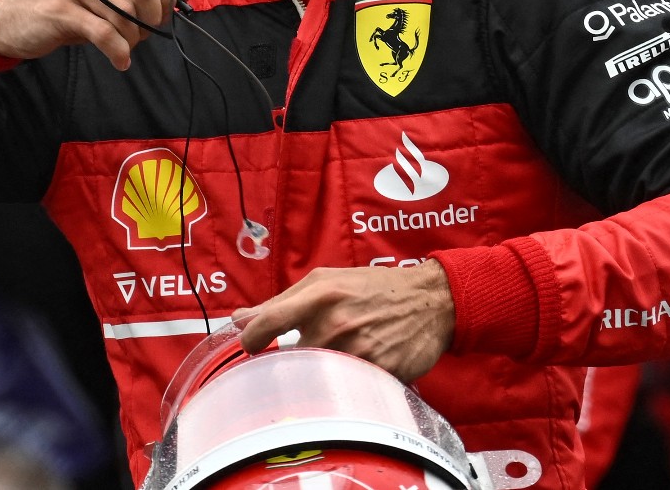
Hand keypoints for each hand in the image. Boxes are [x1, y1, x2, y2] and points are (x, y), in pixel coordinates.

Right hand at [0, 0, 193, 68]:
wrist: (10, 17)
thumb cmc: (66, 2)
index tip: (163, 12)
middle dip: (155, 16)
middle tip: (147, 32)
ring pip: (126, 14)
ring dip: (135, 38)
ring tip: (127, 45)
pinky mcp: (60, 10)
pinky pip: (105, 34)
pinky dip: (119, 52)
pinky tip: (120, 60)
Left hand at [230, 260, 455, 381]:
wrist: (431, 300)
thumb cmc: (373, 288)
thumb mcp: (327, 281)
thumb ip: (281, 302)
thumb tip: (238, 320)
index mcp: (321, 295)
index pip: (268, 321)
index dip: (251, 339)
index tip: (251, 348)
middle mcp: (337, 323)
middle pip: (292, 357)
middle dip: (292, 361)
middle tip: (304, 356)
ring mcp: (358, 350)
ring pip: (317, 377)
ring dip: (319, 374)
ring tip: (334, 361)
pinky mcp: (378, 373)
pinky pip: (347, 388)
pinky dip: (345, 384)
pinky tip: (355, 371)